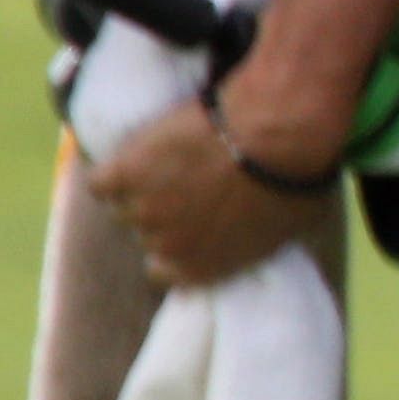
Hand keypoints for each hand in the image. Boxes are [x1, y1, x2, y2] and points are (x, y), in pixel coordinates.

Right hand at [85, 97, 333, 291]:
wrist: (279, 129)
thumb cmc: (298, 174)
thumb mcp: (290, 227)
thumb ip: (257, 244)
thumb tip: (256, 242)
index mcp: (201, 268)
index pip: (164, 270)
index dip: (175, 244)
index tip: (188, 222)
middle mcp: (165, 246)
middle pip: (147, 231)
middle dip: (165, 209)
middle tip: (187, 179)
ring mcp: (143, 209)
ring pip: (123, 204)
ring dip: (140, 185)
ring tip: (169, 160)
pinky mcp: (126, 172)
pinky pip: (101, 179)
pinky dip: (114, 167)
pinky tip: (137, 152)